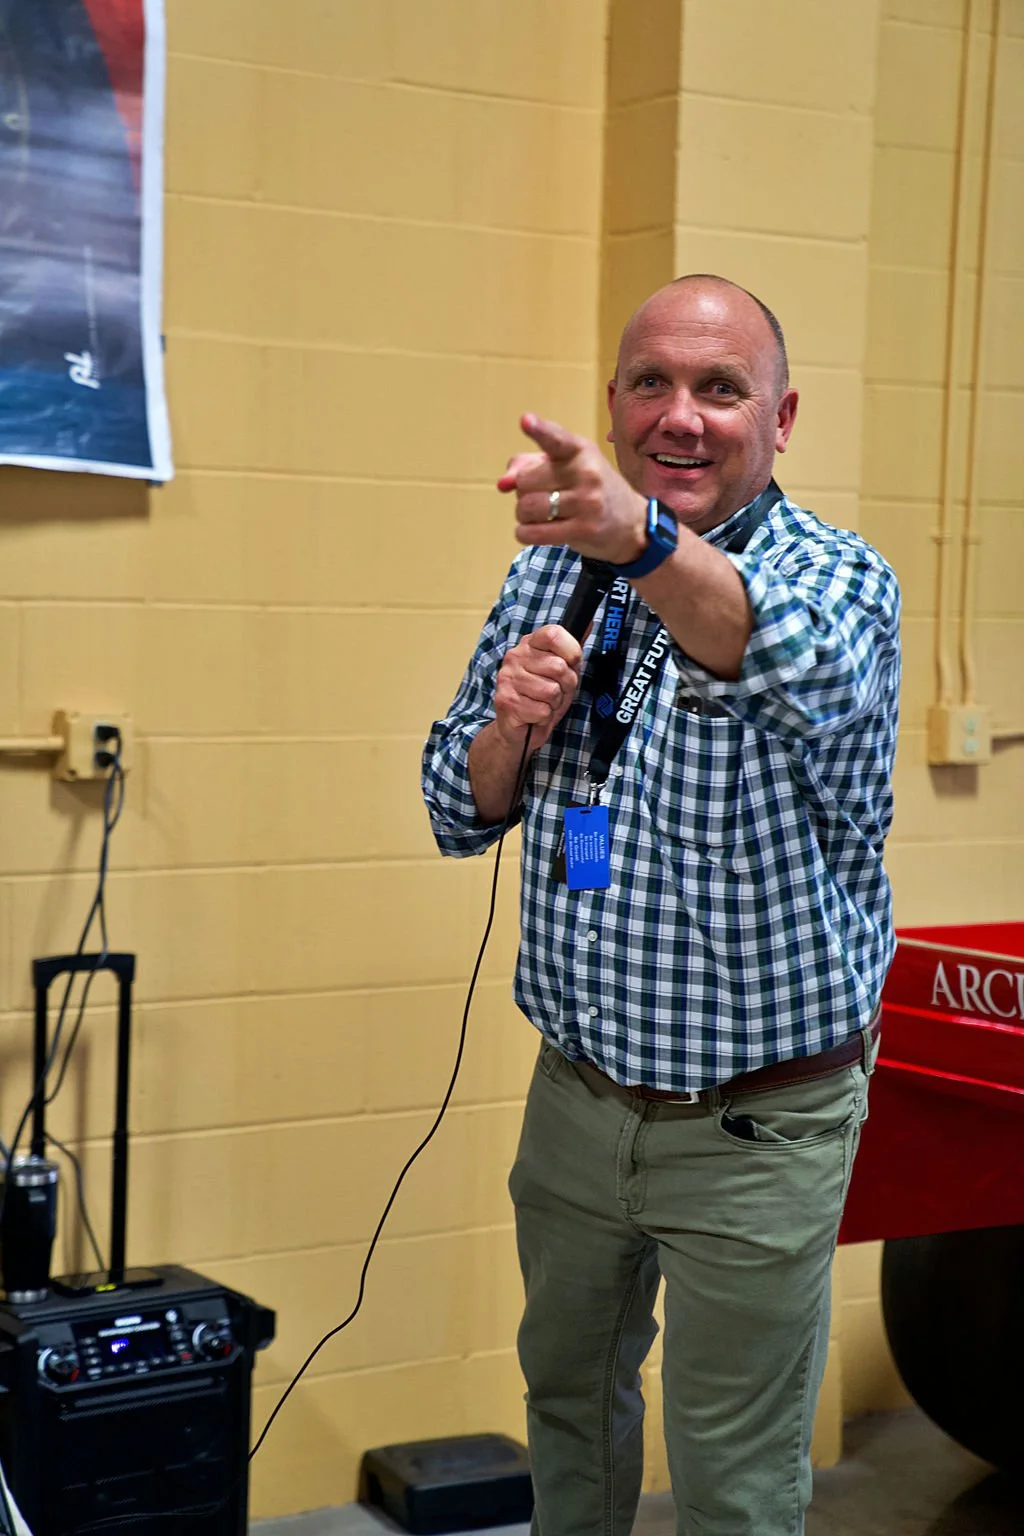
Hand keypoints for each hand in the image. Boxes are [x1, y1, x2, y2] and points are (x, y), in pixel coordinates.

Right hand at [493, 625, 582, 752]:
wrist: (519, 729)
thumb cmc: (542, 698)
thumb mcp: (562, 672)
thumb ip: (572, 650)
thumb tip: (591, 622)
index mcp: (530, 644)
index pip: (554, 634)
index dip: (571, 653)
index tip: (570, 665)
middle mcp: (515, 656)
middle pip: (558, 667)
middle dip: (566, 686)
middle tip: (555, 693)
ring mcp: (508, 678)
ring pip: (551, 691)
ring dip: (554, 704)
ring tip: (544, 705)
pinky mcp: (506, 701)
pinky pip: (542, 710)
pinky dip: (544, 717)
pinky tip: (534, 716)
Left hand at [498, 413, 647, 565]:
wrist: (632, 524)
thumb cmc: (590, 490)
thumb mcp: (566, 467)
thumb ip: (528, 465)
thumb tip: (503, 484)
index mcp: (580, 450)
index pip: (556, 439)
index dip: (538, 430)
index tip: (525, 421)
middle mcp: (586, 473)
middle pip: (525, 481)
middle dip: (524, 491)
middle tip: (543, 495)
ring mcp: (587, 502)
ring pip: (526, 507)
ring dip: (524, 514)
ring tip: (542, 514)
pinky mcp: (583, 530)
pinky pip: (532, 532)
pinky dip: (524, 533)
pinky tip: (535, 530)